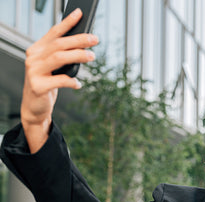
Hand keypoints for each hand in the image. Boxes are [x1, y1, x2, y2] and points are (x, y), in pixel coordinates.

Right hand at [21, 8, 98, 151]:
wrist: (34, 107)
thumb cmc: (47, 84)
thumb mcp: (53, 67)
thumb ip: (63, 56)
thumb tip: (84, 45)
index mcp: (37, 50)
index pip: (54, 32)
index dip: (67, 22)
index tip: (80, 14)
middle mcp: (33, 58)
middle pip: (59, 44)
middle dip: (79, 40)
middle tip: (95, 39)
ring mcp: (34, 72)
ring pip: (59, 58)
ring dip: (78, 56)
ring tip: (92, 57)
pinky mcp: (38, 86)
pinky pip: (59, 81)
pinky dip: (72, 81)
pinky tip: (78, 84)